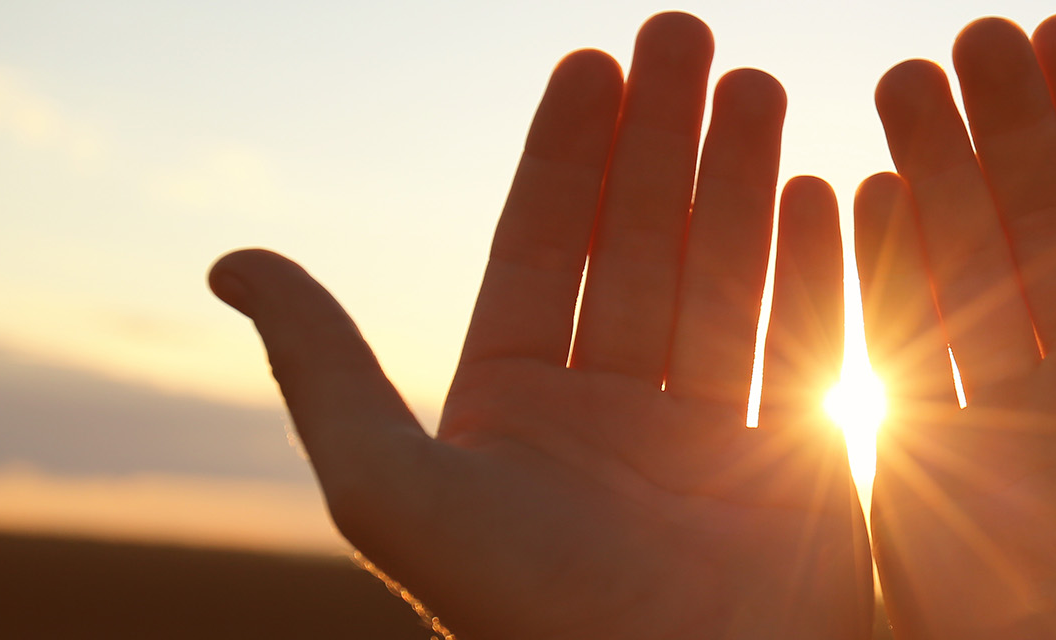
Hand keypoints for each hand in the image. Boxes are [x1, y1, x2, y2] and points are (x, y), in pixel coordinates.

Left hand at [208, 13, 869, 639]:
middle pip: (639, 242)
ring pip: (723, 277)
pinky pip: (804, 344)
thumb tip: (234, 258)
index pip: (540, 249)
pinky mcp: (793, 467)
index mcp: (517, 410)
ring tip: (758, 85)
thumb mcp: (393, 488)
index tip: (591, 63)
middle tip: (686, 34)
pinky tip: (820, 189)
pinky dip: (813, 269)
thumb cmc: (526, 615)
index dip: (565, 153)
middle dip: (663, 137)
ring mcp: (706, 436)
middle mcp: (612, 413)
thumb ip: (325, 369)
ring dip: (741, 179)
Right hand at [855, 15, 1055, 639]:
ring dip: (935, 173)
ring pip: (968, 267)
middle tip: (973, 35)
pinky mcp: (934, 466)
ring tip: (904, 80)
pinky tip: (867, 191)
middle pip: (1046, 219)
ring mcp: (1012, 416)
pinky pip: (903, 346)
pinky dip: (886, 270)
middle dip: (1007, 126)